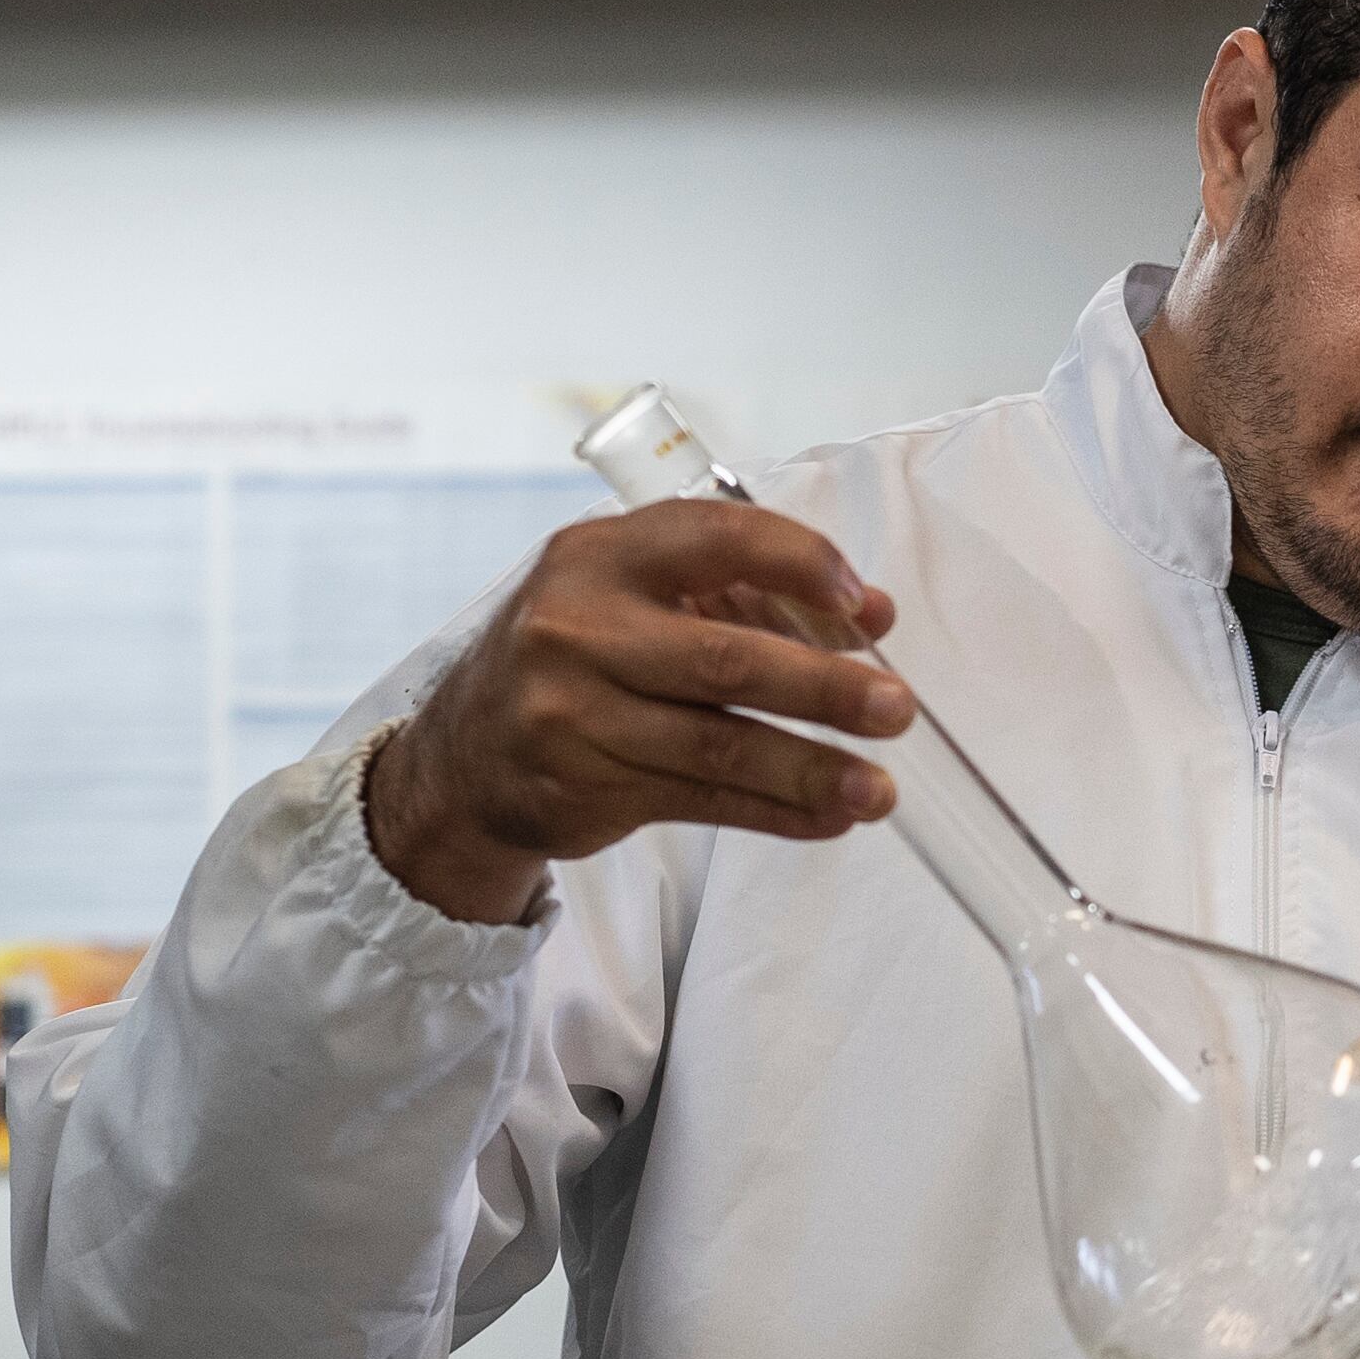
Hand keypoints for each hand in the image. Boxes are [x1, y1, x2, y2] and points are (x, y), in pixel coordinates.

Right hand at [363, 500, 914, 924]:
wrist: (463, 756)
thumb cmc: (575, 657)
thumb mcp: (635, 598)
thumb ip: (749, 596)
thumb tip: (872, 617)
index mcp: (599, 556)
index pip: (715, 538)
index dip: (799, 564)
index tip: (862, 605)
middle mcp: (576, 628)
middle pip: (724, 658)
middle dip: (823, 687)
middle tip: (896, 708)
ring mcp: (572, 713)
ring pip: (717, 745)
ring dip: (812, 770)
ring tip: (879, 789)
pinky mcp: (581, 786)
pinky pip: (701, 802)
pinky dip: (775, 813)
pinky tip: (828, 819)